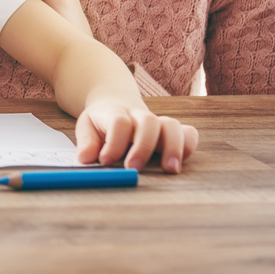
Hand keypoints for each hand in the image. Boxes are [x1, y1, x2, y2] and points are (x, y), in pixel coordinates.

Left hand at [75, 101, 198, 172]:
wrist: (116, 103)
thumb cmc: (101, 122)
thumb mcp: (87, 127)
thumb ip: (86, 143)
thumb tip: (85, 159)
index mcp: (115, 112)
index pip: (119, 122)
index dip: (114, 142)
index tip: (105, 161)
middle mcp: (139, 116)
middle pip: (148, 122)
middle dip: (143, 146)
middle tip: (133, 168)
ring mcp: (158, 123)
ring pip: (172, 126)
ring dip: (173, 147)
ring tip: (169, 170)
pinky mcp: (172, 132)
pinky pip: (188, 133)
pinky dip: (189, 145)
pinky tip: (181, 162)